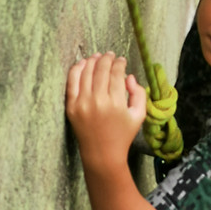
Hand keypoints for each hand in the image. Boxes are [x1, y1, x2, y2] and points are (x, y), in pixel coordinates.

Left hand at [66, 52, 145, 167]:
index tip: (122, 60)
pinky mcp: (71, 107)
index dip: (120, 63)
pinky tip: (83, 63)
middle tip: (110, 55)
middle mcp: (98, 101)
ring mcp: (82, 104)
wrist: (102, 154)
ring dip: (93, 61)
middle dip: (107, 59)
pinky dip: (77, 69)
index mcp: (116, 103)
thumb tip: (129, 76)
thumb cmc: (123, 135)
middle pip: (101, 70)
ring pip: (86, 72)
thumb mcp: (139, 115)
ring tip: (98, 56)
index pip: (117, 73)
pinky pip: (72, 82)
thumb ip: (139, 93)